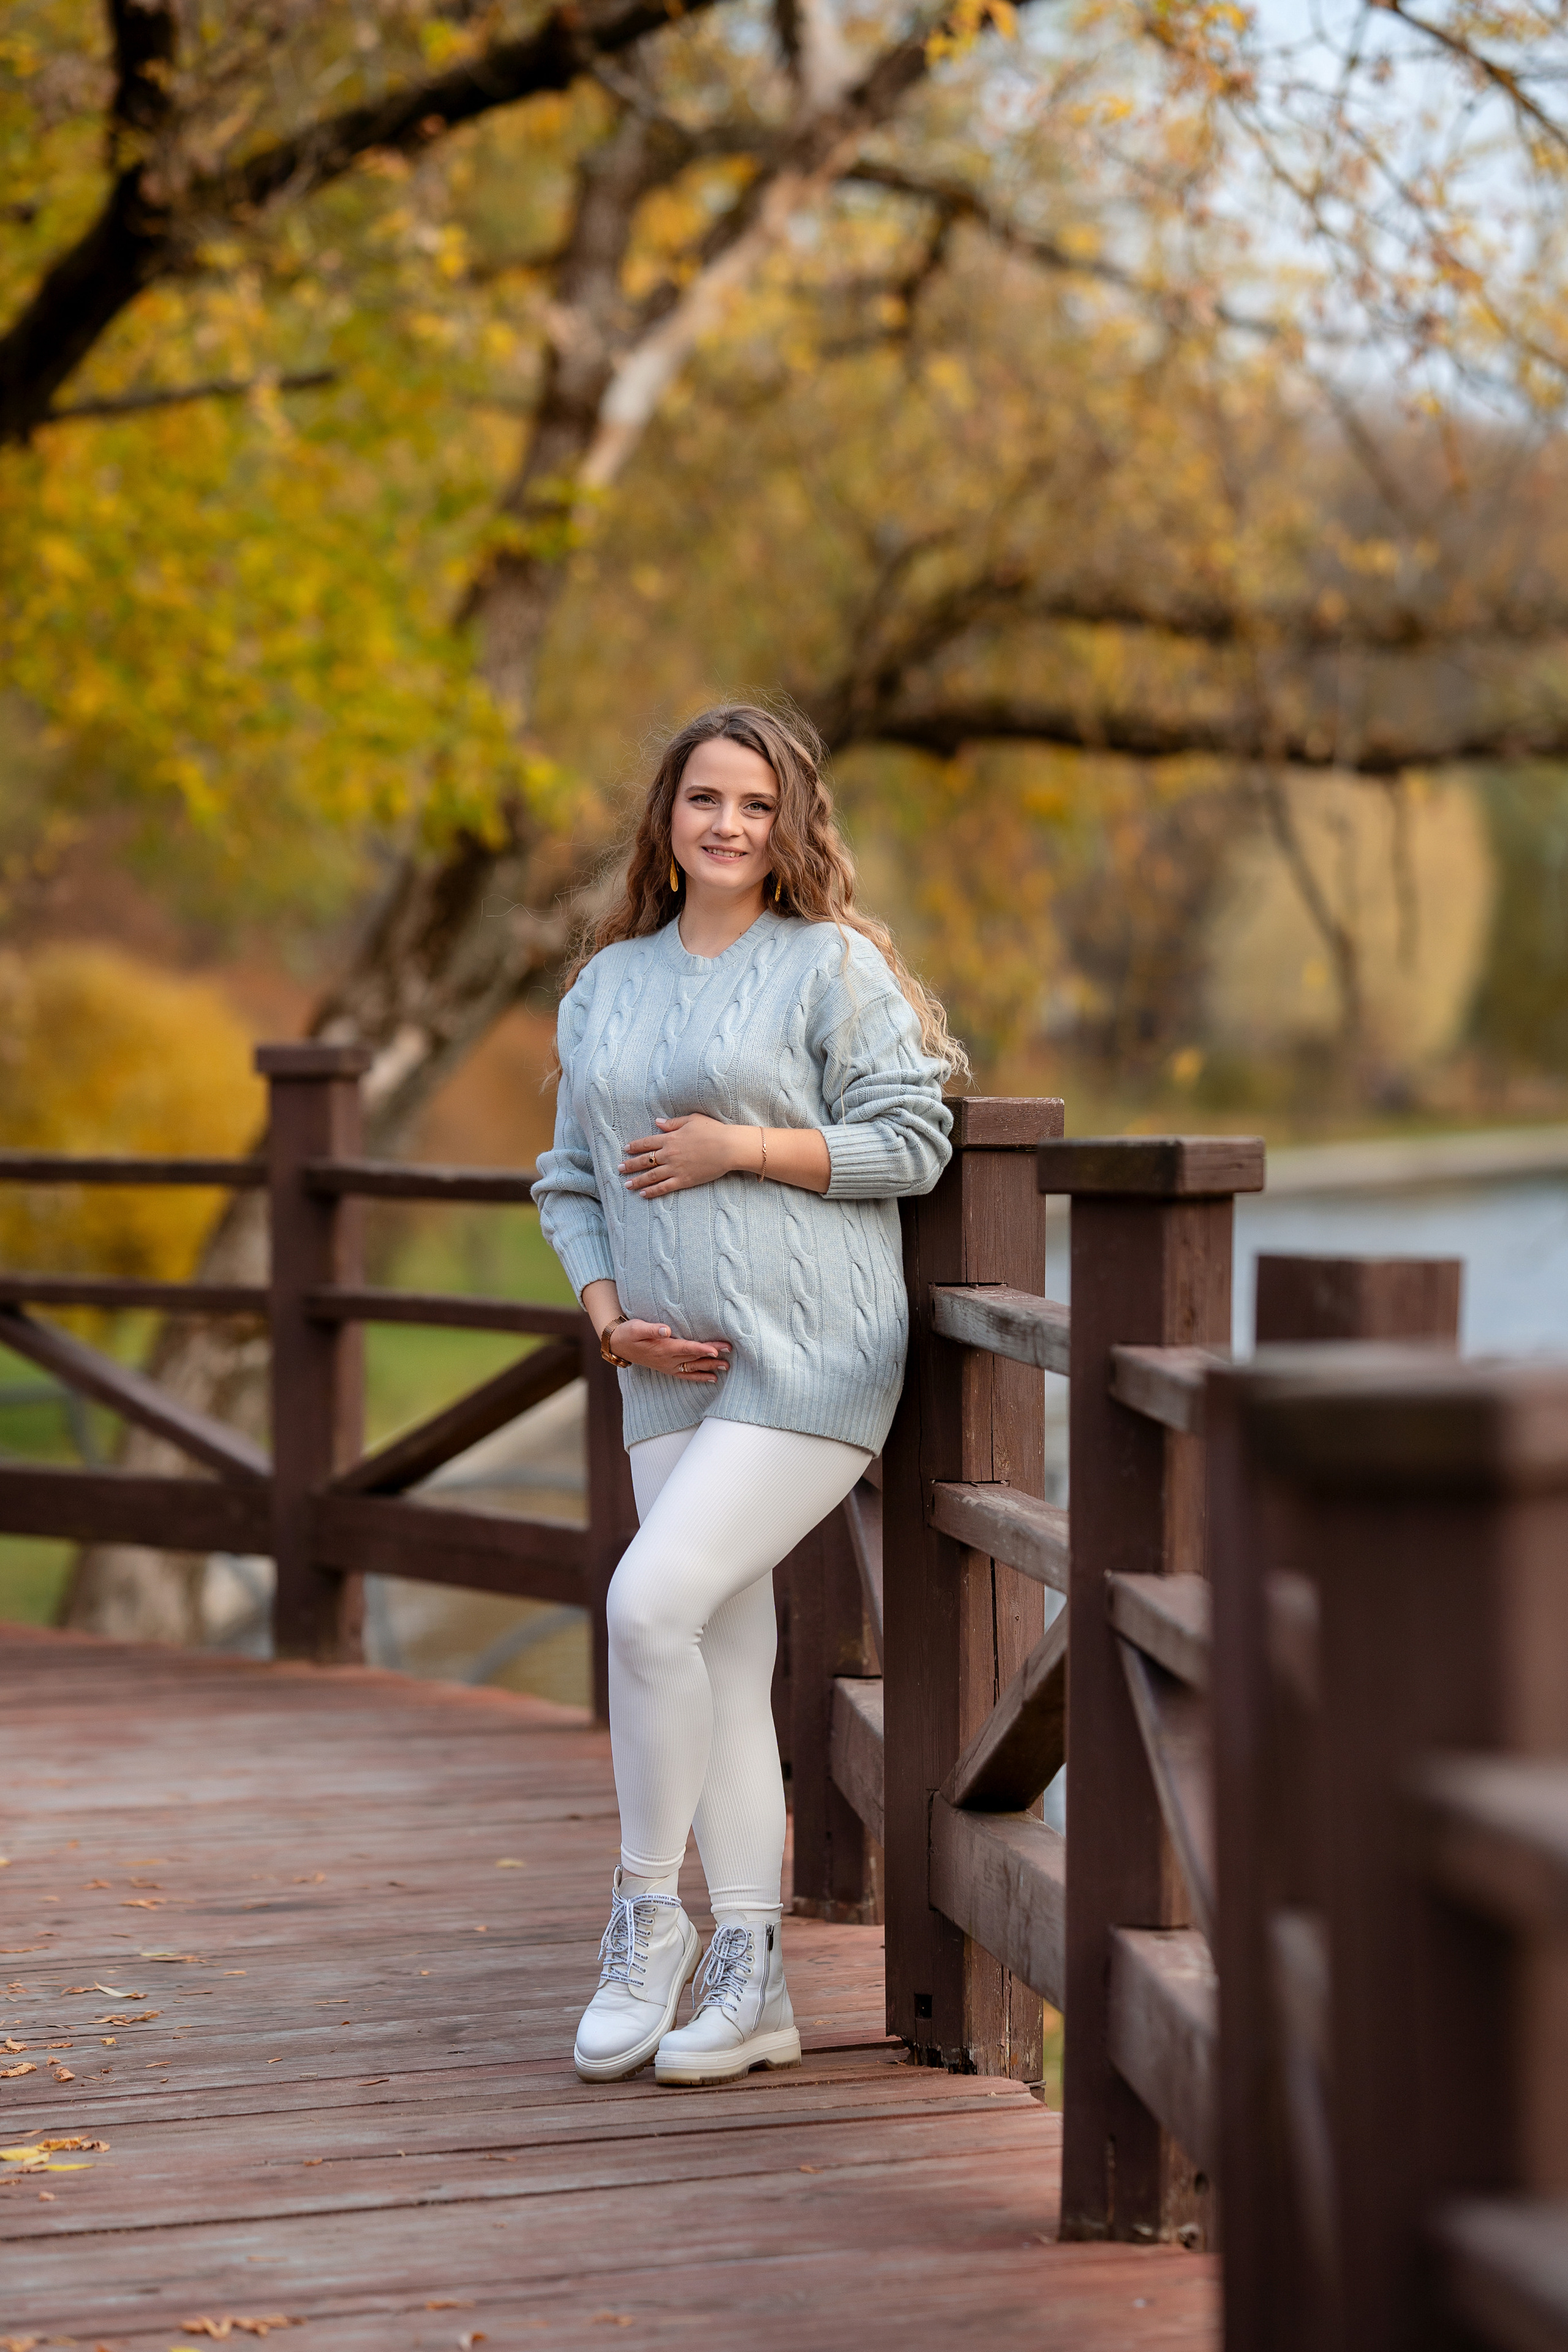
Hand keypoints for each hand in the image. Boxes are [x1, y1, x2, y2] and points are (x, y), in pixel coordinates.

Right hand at [611, 1319, 730, 1382]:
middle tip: (730, 1352)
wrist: (619, 1344)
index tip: (716, 1350)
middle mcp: (668, 1359)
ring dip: (710, 1367)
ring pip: (693, 1367)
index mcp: (663, 1348)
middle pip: (694, 1357)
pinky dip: (699, 1377)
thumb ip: (652, 1328)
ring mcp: (668, 1366)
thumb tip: (666, 1329)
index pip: (687, 1348)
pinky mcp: (668, 1368)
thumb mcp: (637, 1327)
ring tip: (727, 1367)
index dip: (702, 1349)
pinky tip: (712, 1378)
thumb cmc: (629, 1332)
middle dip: (713, 1356)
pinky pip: (686, 1375)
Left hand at [621, 1114, 753, 1197]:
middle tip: (619, 1169)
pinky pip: (664, 1187)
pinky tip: (643, 1194)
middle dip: (630, 1165)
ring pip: (650, 1176)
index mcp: (670, 1138)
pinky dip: (652, 1191)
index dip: (634, 1146)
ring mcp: (675, 1168)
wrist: (728, 1147)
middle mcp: (669, 1154)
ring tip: (627, 1185)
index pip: (646, 1143)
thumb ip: (672, 1123)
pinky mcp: (684, 1180)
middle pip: (644, 1161)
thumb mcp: (692, 1120)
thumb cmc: (713, 1130)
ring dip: (637, 1181)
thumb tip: (657, 1122)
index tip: (625, 1149)